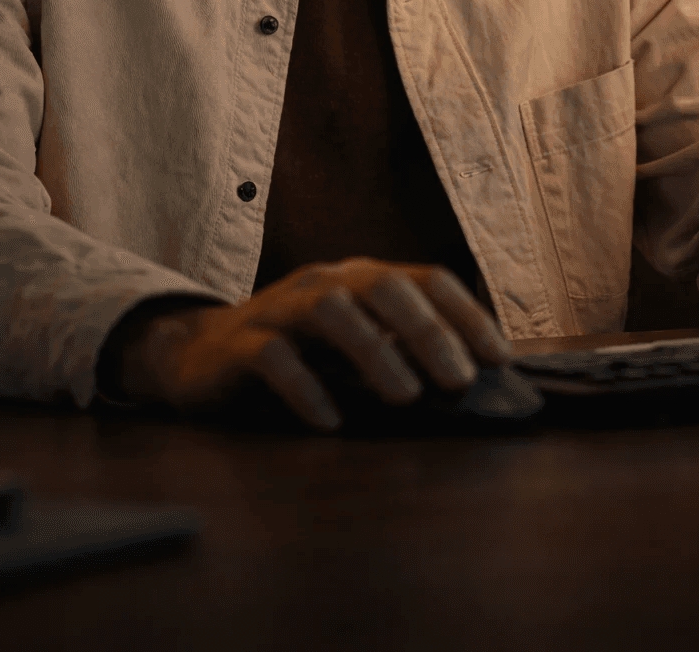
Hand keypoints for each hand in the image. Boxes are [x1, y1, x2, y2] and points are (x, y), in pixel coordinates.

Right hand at [113, 258, 511, 430]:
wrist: (198, 354)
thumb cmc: (296, 352)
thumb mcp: (353, 345)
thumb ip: (401, 352)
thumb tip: (472, 383)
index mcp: (360, 278)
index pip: (425, 278)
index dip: (467, 314)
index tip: (500, 358)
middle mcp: (325, 282)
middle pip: (383, 285)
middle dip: (427, 330)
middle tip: (458, 380)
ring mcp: (280, 309)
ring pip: (331, 311)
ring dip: (374, 351)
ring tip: (405, 396)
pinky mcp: (241, 345)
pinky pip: (275, 358)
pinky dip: (306, 389)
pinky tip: (330, 420)